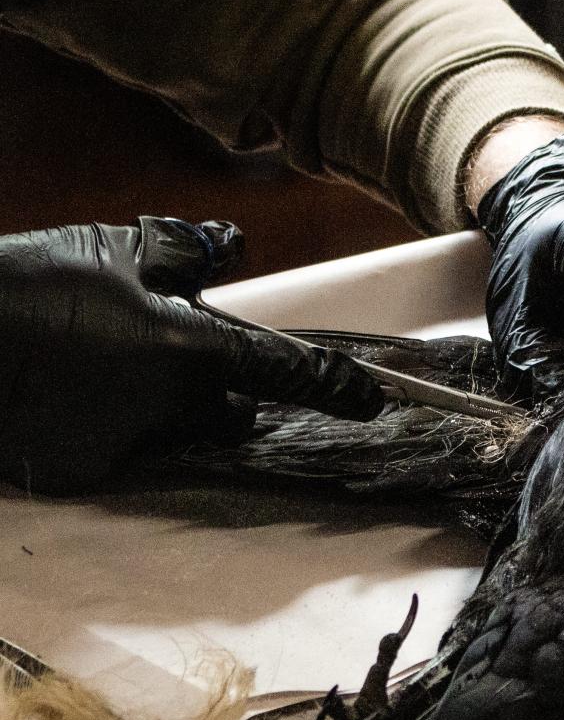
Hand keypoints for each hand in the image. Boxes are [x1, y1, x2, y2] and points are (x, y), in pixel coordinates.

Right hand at [0, 216, 382, 491]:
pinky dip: (114, 422)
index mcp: (195, 352)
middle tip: (167, 347)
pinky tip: (74, 389)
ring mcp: (130, 447)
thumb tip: (232, 249)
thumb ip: (188, 253)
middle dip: (220, 389)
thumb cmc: (36, 284)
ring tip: (109, 362)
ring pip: (180, 431)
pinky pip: (126, 446)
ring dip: (169, 405)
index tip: (370, 398)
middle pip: (234, 414)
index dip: (337, 386)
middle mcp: (174, 410)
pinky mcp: (89, 471)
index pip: (288, 374)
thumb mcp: (118, 248)